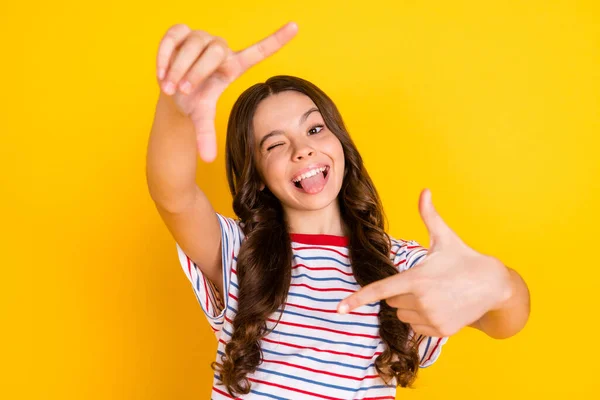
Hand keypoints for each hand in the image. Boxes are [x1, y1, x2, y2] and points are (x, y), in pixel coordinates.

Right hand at [155, 22, 297, 161]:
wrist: (171, 91)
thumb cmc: (194, 102)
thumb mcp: (202, 118)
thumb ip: (206, 135)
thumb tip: (207, 159)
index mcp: (233, 66)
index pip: (259, 51)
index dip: (277, 39)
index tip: (296, 26)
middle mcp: (220, 48)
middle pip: (214, 49)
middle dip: (196, 72)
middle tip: (182, 91)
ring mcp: (201, 37)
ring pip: (194, 43)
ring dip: (179, 67)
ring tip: (170, 87)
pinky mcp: (180, 31)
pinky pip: (173, 36)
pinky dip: (165, 55)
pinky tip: (161, 73)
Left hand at [337, 188, 512, 336]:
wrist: (494, 286)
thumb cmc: (465, 259)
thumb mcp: (445, 238)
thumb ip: (429, 216)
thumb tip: (424, 190)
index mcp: (417, 278)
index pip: (380, 290)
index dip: (358, 299)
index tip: (339, 308)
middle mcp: (421, 301)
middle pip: (391, 301)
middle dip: (401, 291)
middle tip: (425, 282)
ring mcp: (431, 318)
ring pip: (402, 314)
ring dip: (410, 306)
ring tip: (435, 294)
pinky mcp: (440, 331)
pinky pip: (415, 327)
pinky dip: (421, 318)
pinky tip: (440, 307)